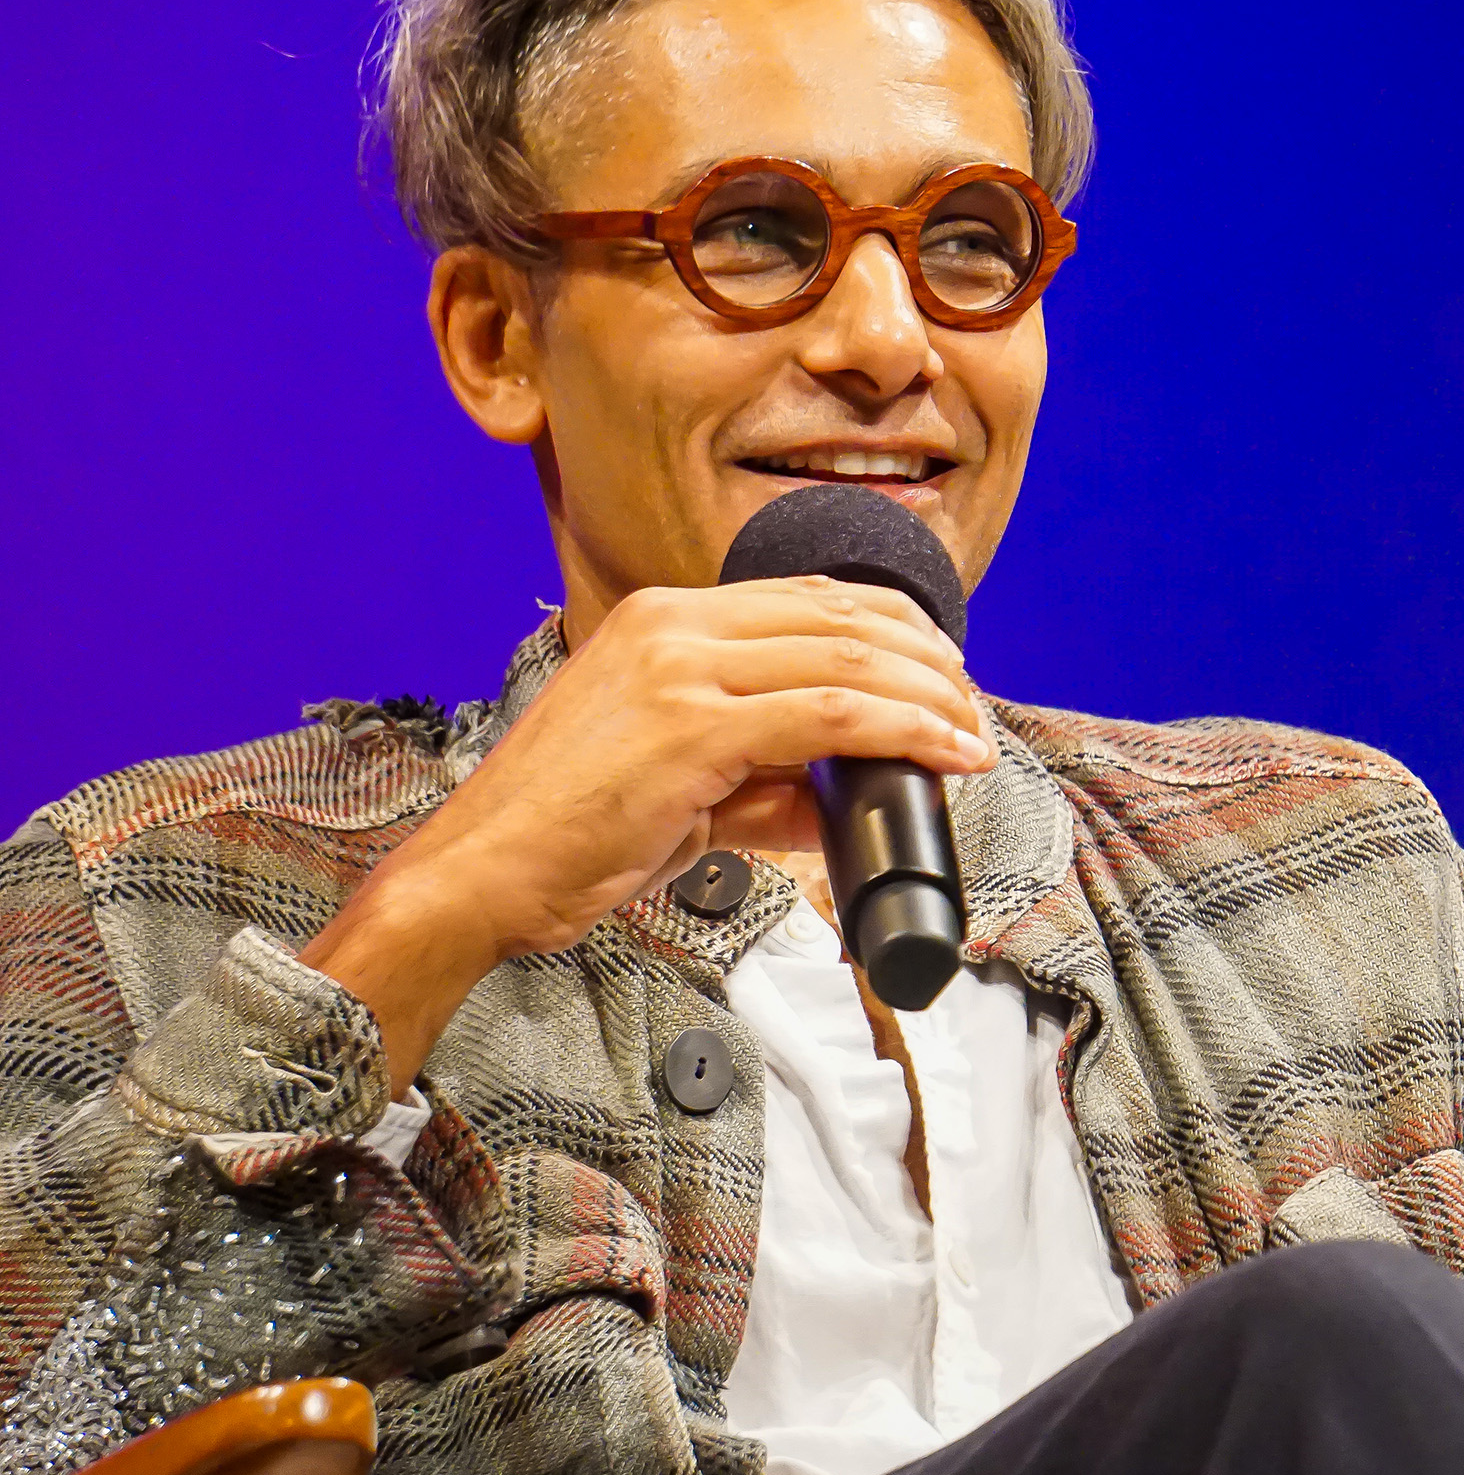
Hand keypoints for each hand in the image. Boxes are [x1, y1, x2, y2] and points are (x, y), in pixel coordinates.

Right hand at [303, 578, 993, 1095]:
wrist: (481, 874)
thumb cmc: (567, 833)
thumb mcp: (680, 782)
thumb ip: (763, 776)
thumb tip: (841, 795)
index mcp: (665, 618)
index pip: (814, 600)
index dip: (898, 632)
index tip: (944, 674)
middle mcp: (674, 624)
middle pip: (846, 619)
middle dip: (930, 664)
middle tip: (972, 711)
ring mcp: (681, 669)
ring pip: (851, 660)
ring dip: (933, 699)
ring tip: (972, 738)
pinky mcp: (692, 728)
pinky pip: (835, 715)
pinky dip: (907, 732)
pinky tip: (945, 755)